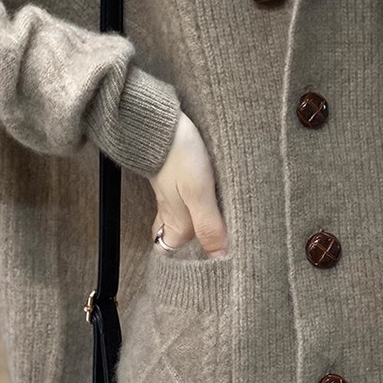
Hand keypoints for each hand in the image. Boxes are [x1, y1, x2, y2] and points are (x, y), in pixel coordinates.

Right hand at [148, 112, 228, 258]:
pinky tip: (214, 196)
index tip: (218, 261)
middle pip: (178, 237)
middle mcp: (172, 213)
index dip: (193, 260)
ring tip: (223, 222)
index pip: (176, 254)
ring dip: (201, 221)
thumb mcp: (198, 193)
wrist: (159, 121)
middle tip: (221, 242)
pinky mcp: (177, 176)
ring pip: (184, 217)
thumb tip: (221, 258)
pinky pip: (186, 198)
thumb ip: (209, 225)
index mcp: (176, 223)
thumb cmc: (178, 157)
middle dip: (196, 243)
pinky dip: (199, 202)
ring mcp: (172, 194)